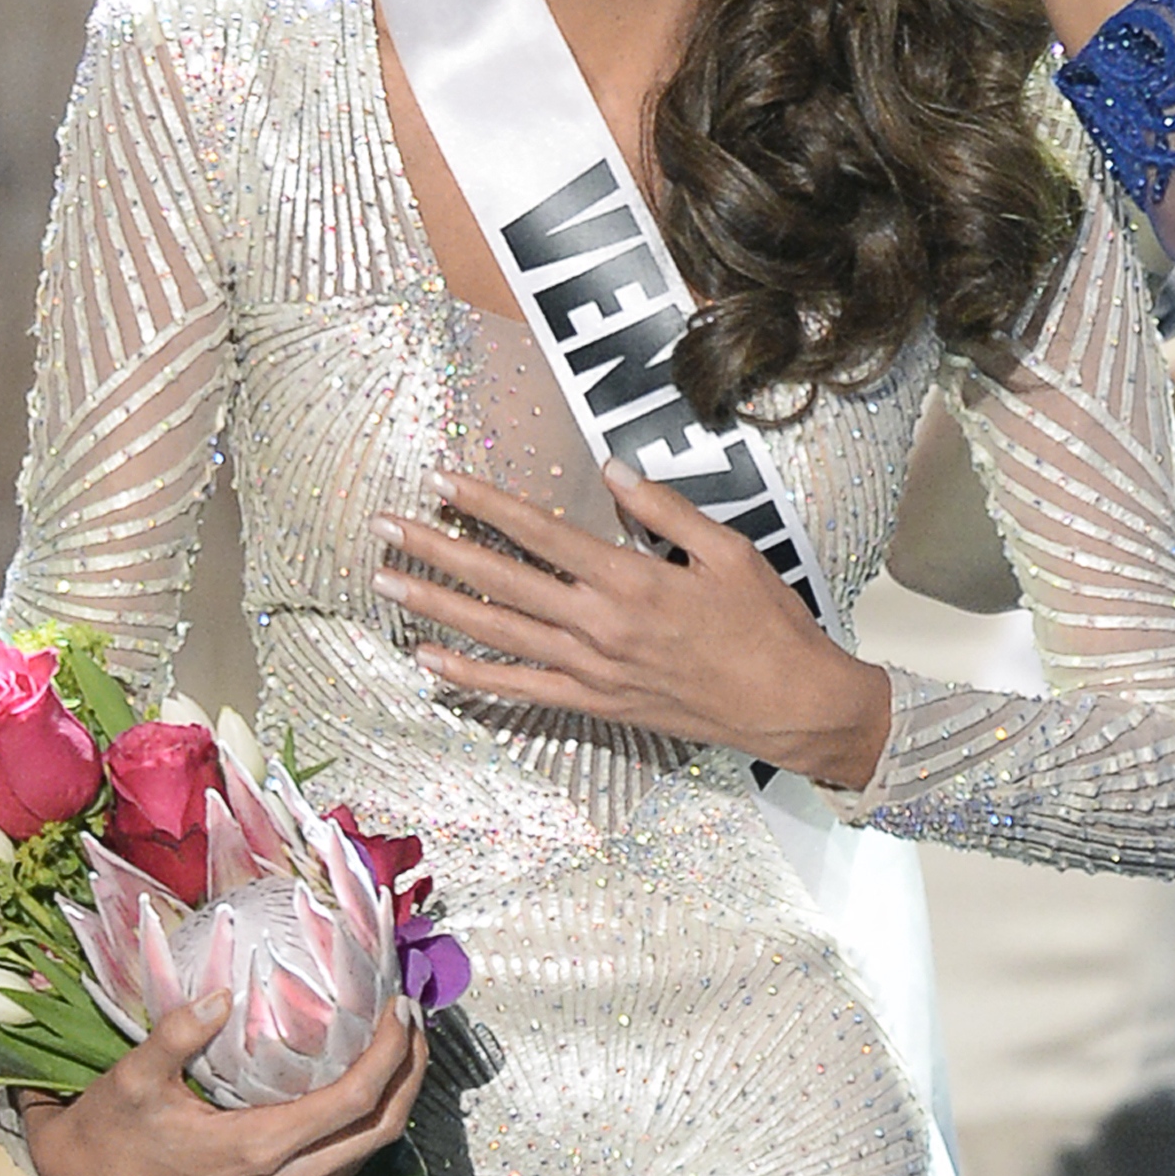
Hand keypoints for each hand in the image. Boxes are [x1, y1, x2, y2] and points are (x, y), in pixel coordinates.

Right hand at [18, 990, 426, 1175]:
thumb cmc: (110, 1129)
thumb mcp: (133, 1077)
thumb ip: (178, 1034)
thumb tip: (221, 995)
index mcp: (254, 1150)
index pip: (353, 1102)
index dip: (390, 1053)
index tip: (402, 1008)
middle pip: (378, 1131)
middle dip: (411, 1072)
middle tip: (415, 1018)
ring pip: (365, 1156)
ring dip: (394, 1099)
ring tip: (400, 1041)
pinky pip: (340, 1171)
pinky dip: (365, 1127)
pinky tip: (363, 1086)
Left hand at [370, 461, 893, 789]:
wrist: (790, 704)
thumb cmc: (767, 624)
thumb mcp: (730, 550)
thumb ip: (665, 511)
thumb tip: (612, 471)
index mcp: (632, 580)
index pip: (540, 532)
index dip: (485, 504)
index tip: (441, 479)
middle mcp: (600, 626)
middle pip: (501, 581)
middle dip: (437, 549)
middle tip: (384, 524)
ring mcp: (592, 671)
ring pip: (498, 634)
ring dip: (437, 607)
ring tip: (386, 583)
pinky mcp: (595, 705)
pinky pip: (520, 691)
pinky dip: (471, 677)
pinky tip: (430, 661)